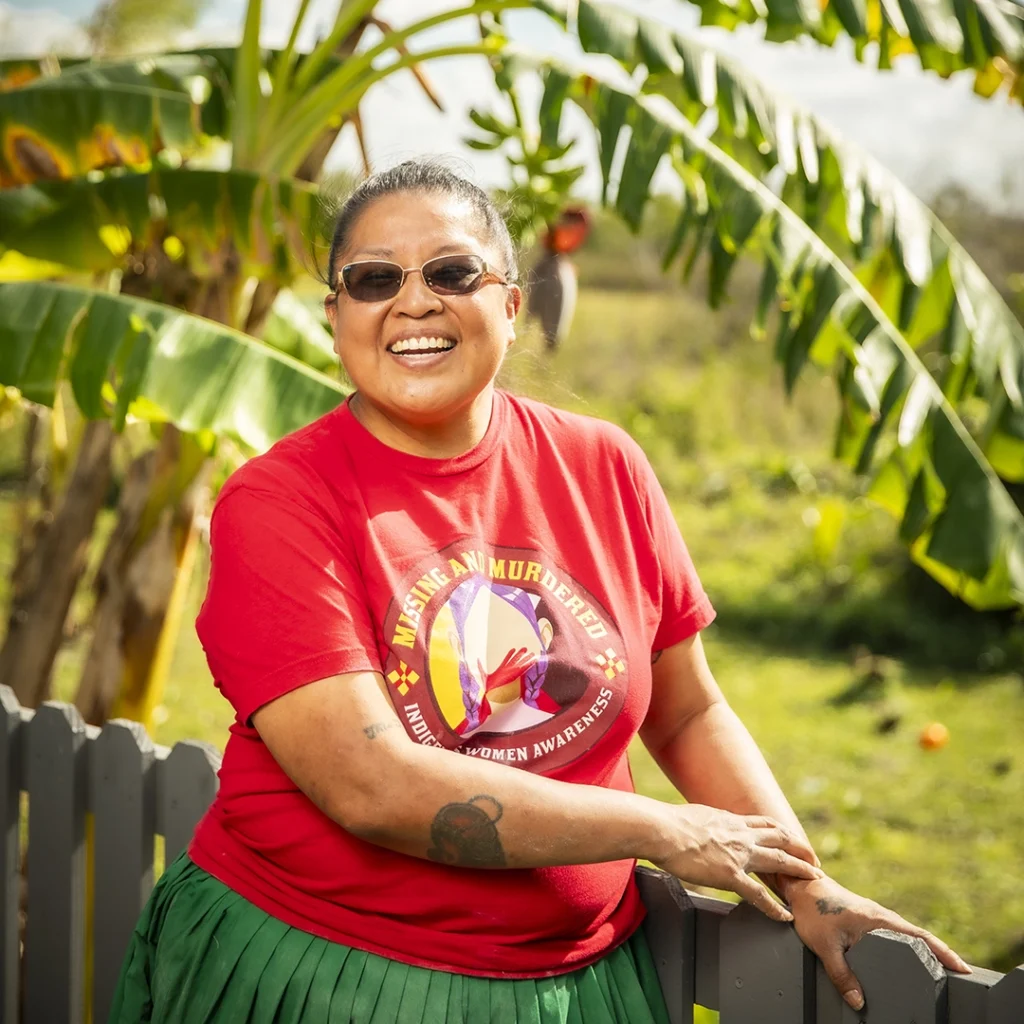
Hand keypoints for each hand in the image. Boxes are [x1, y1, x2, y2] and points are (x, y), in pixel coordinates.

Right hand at [655, 805, 821, 923]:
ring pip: (779, 861)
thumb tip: (704, 825)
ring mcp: (738, 855)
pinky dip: (774, 907)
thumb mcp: (696, 816)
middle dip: (801, 848)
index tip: (792, 839)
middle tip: (815, 860)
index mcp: (731, 821)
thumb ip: (708, 823)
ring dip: (800, 870)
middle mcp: (740, 835)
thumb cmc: (669, 823)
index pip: (765, 824)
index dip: (782, 833)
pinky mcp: (729, 875)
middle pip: (781, 838)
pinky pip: (758, 894)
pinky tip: (784, 916)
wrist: (663, 830)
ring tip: (815, 879)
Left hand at [780, 875, 970, 1010]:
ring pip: (907, 935)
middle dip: (940, 954)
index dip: (942, 952)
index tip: (962, 967)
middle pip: (919, 937)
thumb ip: (842, 975)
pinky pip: (894, 934)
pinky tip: (909, 959)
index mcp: (879, 919)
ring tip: (939, 972)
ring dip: (924, 950)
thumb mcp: (825, 946)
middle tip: (959, 975)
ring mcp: (875, 917)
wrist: (800, 887)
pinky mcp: (867, 919)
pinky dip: (908, 946)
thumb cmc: (813, 911)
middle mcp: (881, 916)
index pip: (919, 936)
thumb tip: (859, 1002)